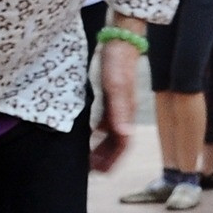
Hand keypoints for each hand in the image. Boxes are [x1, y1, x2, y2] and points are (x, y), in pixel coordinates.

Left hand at [89, 36, 139, 171]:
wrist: (120, 40)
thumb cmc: (118, 62)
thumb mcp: (116, 87)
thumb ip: (119, 111)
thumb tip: (124, 134)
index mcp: (127, 113)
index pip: (124, 144)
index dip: (113, 160)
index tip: (98, 172)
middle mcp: (125, 113)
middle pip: (118, 143)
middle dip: (106, 159)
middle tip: (89, 170)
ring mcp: (118, 106)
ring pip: (112, 135)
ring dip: (102, 148)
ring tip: (87, 159)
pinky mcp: (112, 99)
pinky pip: (106, 123)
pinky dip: (97, 134)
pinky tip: (86, 136)